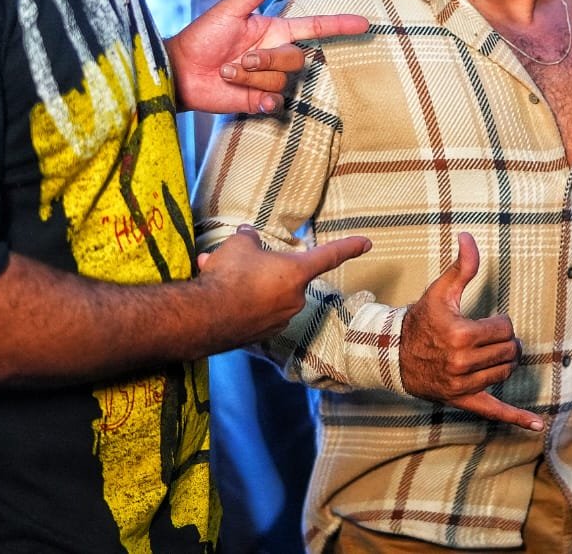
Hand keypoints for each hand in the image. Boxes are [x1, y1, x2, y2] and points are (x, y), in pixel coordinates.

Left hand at [168, 0, 368, 114]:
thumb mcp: (229, 11)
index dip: (339, 25)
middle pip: (296, 58)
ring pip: (281, 80)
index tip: (364, 23)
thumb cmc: (201, 37)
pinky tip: (245, 96)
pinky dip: (261, 100)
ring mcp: (268, 79)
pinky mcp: (259, 100)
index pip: (314, 27)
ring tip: (227, 73)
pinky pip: (275, 102)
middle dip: (266, 60)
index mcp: (273, 31)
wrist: (180, 71)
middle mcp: (275, 54)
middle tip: (237, 59)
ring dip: (251, 78)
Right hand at [196, 225, 371, 344]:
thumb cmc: (229, 275)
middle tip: (235, 261)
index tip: (366, 243)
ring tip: (216, 274)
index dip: (348, 247)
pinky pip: (253, 311)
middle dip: (260, 267)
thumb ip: (250, 239)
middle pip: (283, 276)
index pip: (329, 255)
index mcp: (297, 272)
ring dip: (244, 284)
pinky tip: (217, 295)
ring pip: (264, 294)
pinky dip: (239, 302)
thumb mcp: (239, 244)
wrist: (204, 317)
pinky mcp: (260, 335)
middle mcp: (294, 298)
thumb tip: (248, 235)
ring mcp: (278, 320)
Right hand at [399, 233, 542, 430]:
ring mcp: (463, 384)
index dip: (499, 323)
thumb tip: (469, 236)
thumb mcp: (441, 291)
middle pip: (509, 350)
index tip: (485, 322)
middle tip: (489, 338)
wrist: (395, 355)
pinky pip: (495, 411)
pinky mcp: (463, 400)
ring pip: (506, 372)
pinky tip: (537, 425)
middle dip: (504, 341)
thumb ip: (461, 266)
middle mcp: (463, 362)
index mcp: (462, 334)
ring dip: (504, 362)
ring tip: (491, 354)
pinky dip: (518, 419)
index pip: (504, 328)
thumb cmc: (421, 321)